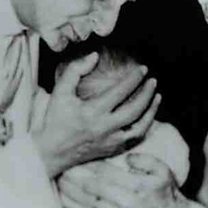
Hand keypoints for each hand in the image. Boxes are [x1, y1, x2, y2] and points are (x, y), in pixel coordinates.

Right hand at [33, 52, 159, 176]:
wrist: (51, 151)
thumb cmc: (55, 119)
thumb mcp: (60, 91)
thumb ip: (75, 70)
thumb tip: (94, 56)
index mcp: (92, 112)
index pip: (120, 92)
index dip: (134, 79)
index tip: (143, 69)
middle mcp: (104, 128)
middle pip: (135, 110)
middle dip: (147, 93)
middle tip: (153, 81)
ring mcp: (110, 141)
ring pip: (140, 128)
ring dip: (151, 112)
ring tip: (157, 97)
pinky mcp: (112, 149)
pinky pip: (135, 139)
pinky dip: (144, 127)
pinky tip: (147, 116)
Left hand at [58, 153, 189, 207]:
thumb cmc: (163, 190)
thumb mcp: (162, 170)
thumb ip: (145, 161)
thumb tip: (127, 159)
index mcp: (136, 187)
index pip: (106, 173)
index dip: (88, 165)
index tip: (76, 156)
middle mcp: (124, 203)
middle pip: (93, 187)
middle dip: (74, 176)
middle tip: (59, 165)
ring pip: (87, 202)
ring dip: (70, 191)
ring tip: (57, 178)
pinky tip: (62, 199)